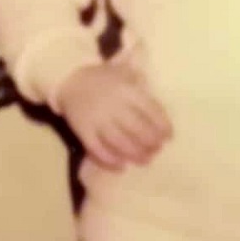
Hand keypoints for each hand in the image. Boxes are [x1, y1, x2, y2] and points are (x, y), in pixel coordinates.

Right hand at [55, 61, 172, 171]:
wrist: (71, 79)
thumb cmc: (104, 78)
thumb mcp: (125, 73)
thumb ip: (141, 86)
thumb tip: (159, 108)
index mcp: (127, 91)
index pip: (151, 110)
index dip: (162, 125)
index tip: (168, 136)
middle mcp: (114, 106)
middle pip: (137, 129)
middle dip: (151, 142)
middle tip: (157, 149)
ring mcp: (98, 120)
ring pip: (120, 142)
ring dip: (135, 154)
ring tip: (145, 160)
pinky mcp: (83, 131)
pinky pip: (98, 150)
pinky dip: (110, 161)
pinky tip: (121, 166)